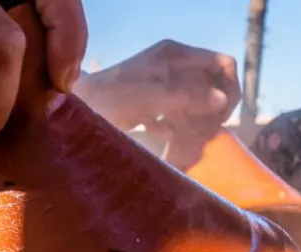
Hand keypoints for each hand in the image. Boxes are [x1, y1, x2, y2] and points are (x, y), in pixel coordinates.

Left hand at [75, 40, 239, 135]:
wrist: (71, 111)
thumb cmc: (110, 101)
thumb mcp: (151, 97)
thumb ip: (188, 96)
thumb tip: (224, 100)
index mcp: (176, 55)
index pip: (223, 63)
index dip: (230, 89)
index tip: (222, 117)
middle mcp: (172, 65)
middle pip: (213, 85)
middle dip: (214, 111)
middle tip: (206, 137)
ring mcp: (162, 85)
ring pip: (197, 103)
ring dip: (199, 125)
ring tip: (190, 147)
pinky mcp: (152, 105)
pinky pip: (179, 118)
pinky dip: (180, 132)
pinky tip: (172, 147)